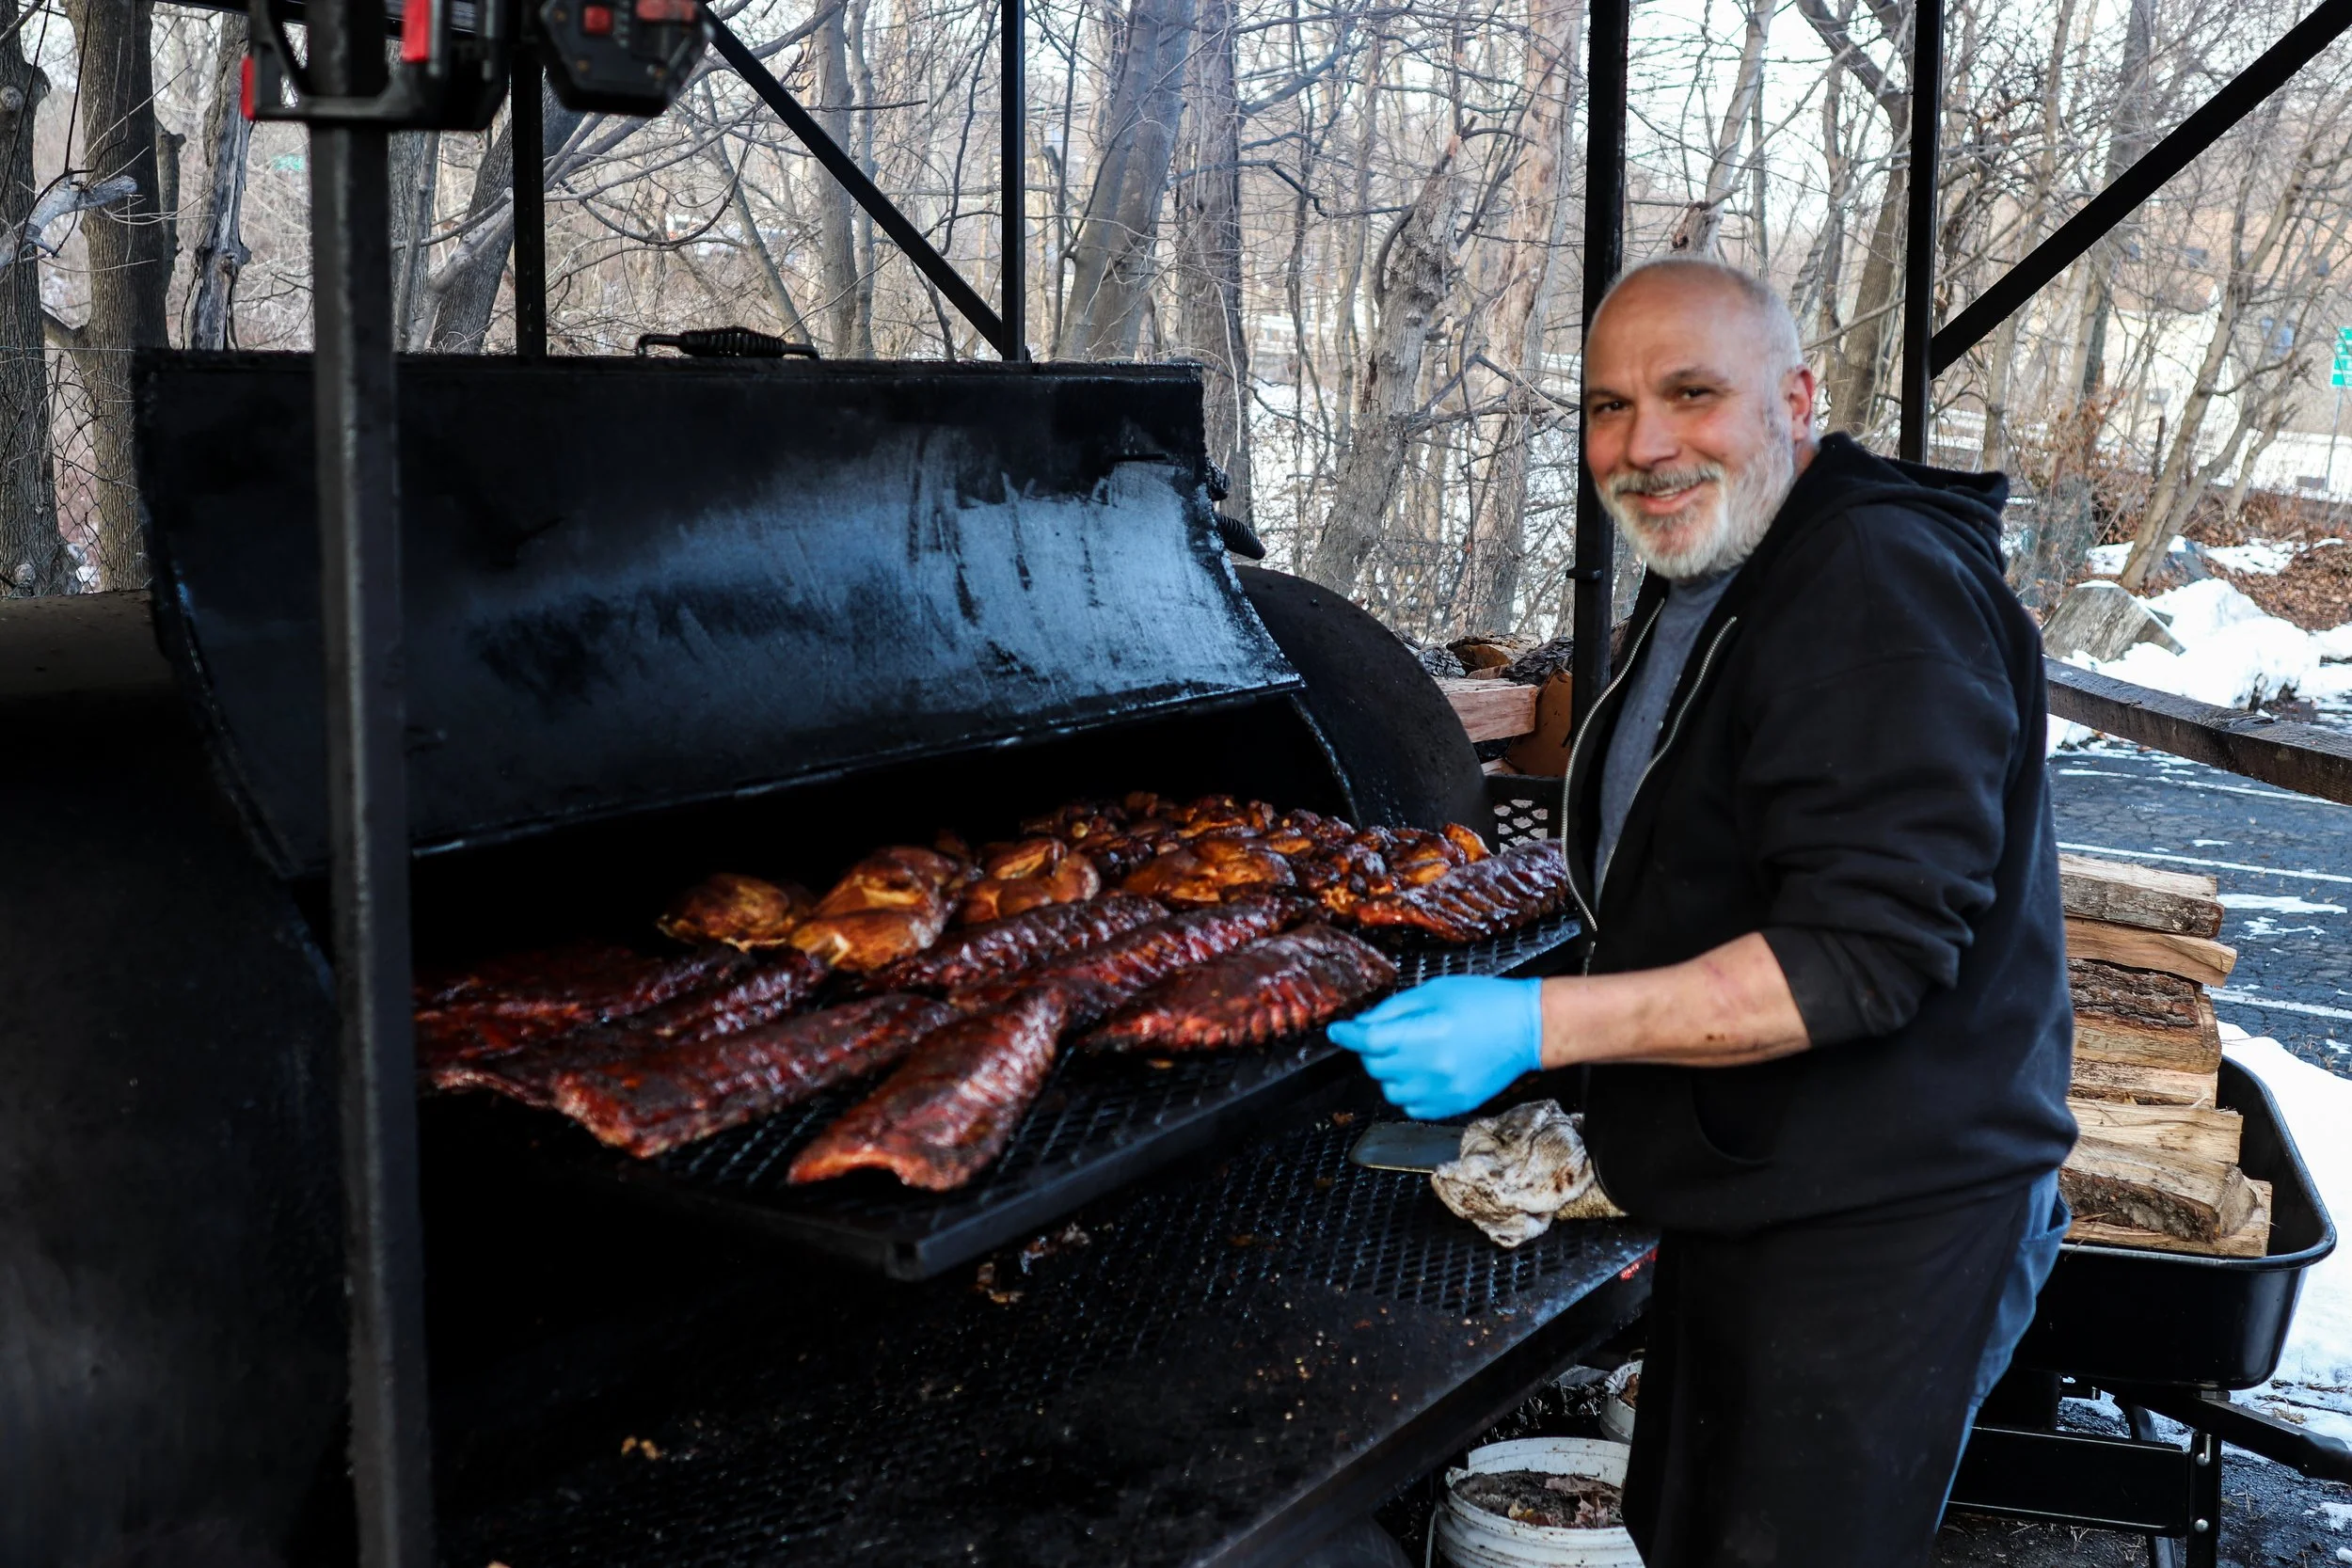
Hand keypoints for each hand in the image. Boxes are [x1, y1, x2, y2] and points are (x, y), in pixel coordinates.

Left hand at [1327, 976, 1544, 1119]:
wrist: (1526, 1028)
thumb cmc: (1483, 1002)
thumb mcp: (1434, 991)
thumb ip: (1393, 1010)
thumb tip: (1361, 1025)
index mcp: (1428, 1033)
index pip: (1369, 1041)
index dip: (1347, 1035)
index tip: (1338, 1031)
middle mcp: (1433, 1067)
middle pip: (1375, 1066)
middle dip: (1373, 1048)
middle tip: (1390, 1033)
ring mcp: (1444, 1090)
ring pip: (1390, 1090)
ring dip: (1390, 1072)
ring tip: (1411, 1053)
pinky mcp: (1454, 1105)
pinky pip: (1412, 1106)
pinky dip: (1409, 1091)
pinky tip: (1423, 1072)